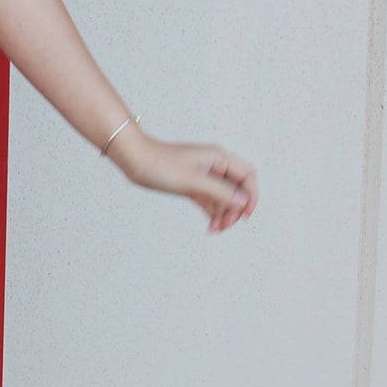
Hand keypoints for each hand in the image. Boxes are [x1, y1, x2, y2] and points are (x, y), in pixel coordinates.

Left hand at [114, 127, 258, 232]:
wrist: (135, 160)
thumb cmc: (161, 164)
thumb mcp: (193, 181)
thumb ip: (219, 192)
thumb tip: (243, 202)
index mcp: (219, 158)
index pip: (247, 176)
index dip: (251, 196)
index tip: (245, 214)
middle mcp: (214, 166)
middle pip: (237, 190)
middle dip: (234, 209)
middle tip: (224, 225)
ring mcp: (203, 176)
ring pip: (224, 199)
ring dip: (223, 215)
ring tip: (214, 229)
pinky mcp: (193, 185)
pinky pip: (210, 201)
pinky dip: (212, 214)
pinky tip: (209, 227)